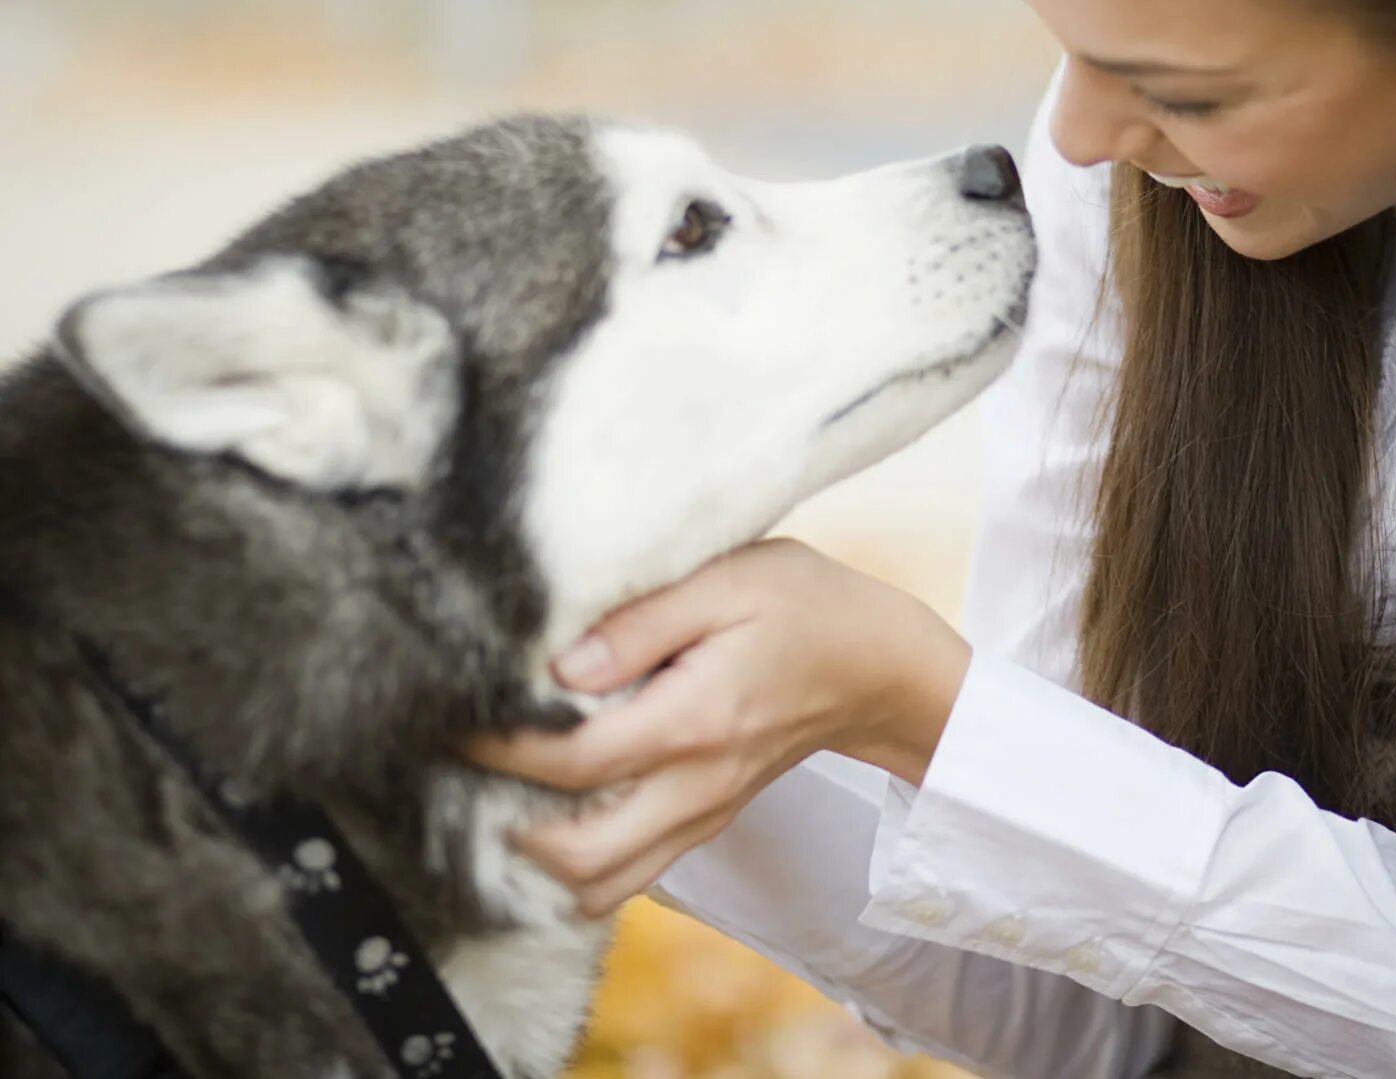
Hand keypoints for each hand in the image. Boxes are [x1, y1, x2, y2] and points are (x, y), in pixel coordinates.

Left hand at [463, 538, 970, 916]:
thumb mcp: (729, 578)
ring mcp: (704, 813)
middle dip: (507, 827)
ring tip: (500, 802)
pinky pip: (632, 875)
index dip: (498, 748)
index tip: (448, 717)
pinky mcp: (707, 821)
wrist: (877, 664)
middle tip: (465, 775)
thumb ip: (642, 620)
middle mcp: (698, 785)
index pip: (572, 759)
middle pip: (580, 857)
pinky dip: (581, 866)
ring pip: (604, 886)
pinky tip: (551, 816)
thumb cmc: (804, 605)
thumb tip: (561, 667)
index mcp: (696, 720)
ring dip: (542, 862)